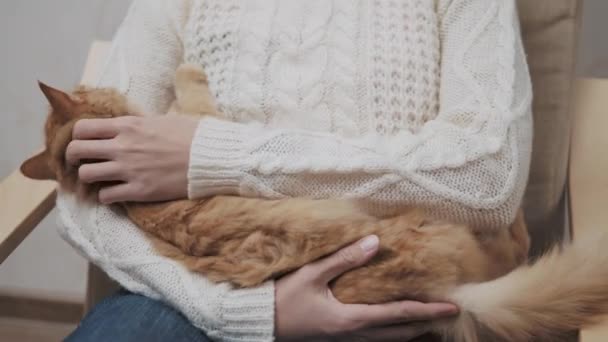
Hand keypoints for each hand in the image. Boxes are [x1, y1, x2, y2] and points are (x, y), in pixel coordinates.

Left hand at [65, 115, 199, 202]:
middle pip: (76, 151)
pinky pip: (106, 196)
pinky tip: (117, 193)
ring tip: (101, 179)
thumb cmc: (193, 135)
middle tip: (83, 162)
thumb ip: (138, 124)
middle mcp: (122, 147)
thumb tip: (127, 127)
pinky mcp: (139, 191)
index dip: (78, 136)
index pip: (83, 128)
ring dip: (90, 178)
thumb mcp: (162, 119)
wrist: (212, 157)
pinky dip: (107, 196)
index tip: (85, 142)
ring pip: (86, 175)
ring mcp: (129, 170)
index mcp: (128, 126)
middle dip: (74, 158)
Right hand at [275, 235, 458, 340]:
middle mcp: (353, 334)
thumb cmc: (284, 298)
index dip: (427, 311)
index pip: (399, 316)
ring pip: (388, 340)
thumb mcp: (312, 275)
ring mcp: (346, 340)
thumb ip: (344, 259)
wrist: (260, 322)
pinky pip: (374, 340)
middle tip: (448, 314)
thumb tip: (374, 242)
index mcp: (350, 319)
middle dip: (426, 324)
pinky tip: (393, 326)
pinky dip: (392, 333)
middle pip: (400, 334)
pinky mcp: (338, 339)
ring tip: (428, 320)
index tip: (451, 307)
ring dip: (411, 330)